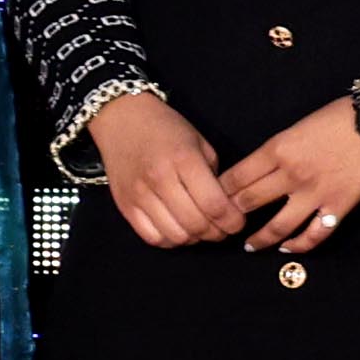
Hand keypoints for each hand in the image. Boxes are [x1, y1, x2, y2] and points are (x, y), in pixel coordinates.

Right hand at [86, 88, 238, 247]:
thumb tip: (227, 207)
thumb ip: (214, 175)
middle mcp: (159, 180)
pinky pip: (151, 237)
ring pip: (175, 236)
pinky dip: (170, 240)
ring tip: (202, 230)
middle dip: (217, 233)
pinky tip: (179, 230)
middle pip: (196, 224)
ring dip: (195, 239)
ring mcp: (138, 195)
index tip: (238, 222)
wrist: (121, 119)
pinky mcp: (124, 205)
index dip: (232, 221)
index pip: (215, 205)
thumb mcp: (200, 143)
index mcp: (184, 160)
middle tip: (223, 229)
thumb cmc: (167, 129)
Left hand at [219, 102, 359, 253]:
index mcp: (277, 149)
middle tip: (224, 223)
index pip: (235, 178)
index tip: (212, 200)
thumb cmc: (337, 117)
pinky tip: (287, 248)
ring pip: (277, 226)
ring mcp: (316, 194)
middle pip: (248, 202)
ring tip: (249, 246)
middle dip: (231, 215)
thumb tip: (256, 174)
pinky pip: (314, 234)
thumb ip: (275, 151)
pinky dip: (298, 245)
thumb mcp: (295, 127)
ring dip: (258, 239)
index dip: (218, 192)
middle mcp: (291, 174)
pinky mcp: (339, 206)